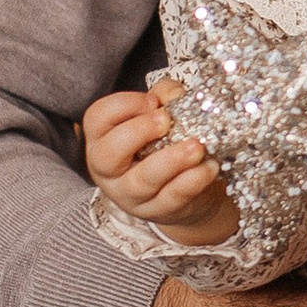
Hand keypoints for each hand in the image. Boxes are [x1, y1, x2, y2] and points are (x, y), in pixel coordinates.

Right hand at [85, 81, 236, 248]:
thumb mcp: (160, 116)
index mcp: (103, 139)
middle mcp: (109, 170)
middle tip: (166, 121)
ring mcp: (131, 195)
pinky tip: (208, 167)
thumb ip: (165, 96)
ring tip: (196, 146)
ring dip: (171, 160)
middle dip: (138, 133)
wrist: (187, 188)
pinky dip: (192, 181)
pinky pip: (172, 198)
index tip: (153, 102)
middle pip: (107, 154)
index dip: (124, 105)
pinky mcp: (158, 211)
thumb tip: (174, 94)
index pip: (97, 118)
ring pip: (143, 181)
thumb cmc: (164, 143)